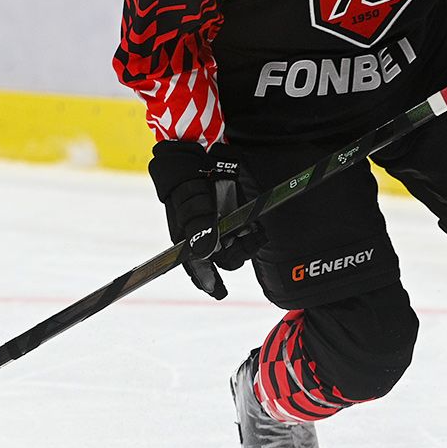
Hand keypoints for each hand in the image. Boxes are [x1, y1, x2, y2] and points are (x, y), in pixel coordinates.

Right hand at [148, 141, 261, 299]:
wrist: (199, 156)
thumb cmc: (188, 182)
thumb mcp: (190, 205)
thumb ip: (198, 229)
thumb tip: (205, 254)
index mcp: (190, 238)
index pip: (197, 267)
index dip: (207, 280)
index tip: (218, 291)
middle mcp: (207, 236)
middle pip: (222, 259)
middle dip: (237, 254)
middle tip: (250, 241)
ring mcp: (221, 226)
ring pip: (237, 248)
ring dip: (247, 244)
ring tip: (256, 234)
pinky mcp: (235, 216)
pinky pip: (246, 234)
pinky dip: (253, 235)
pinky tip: (258, 230)